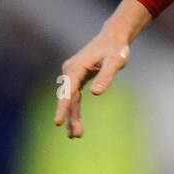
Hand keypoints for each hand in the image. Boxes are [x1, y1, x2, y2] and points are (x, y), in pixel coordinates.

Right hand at [53, 0, 151, 137]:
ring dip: (72, 116)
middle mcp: (70, 70)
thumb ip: (106, 77)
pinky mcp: (76, 76)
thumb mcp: (115, 62)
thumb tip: (95, 94)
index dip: (63, 108)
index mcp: (76, 68)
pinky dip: (74, 108)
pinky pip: (73, 95)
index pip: (67, 91)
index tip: (58, 122)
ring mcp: (72, 73)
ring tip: (76, 135)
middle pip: (67, 98)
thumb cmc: (116, 49)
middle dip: (70, 117)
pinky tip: (75, 123)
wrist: (113, 37)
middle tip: (76, 136)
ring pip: (70, 98)